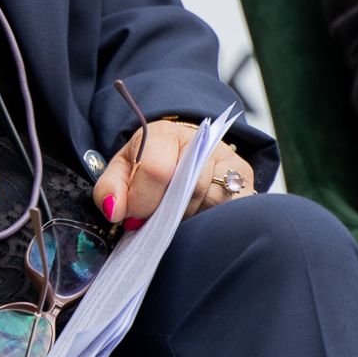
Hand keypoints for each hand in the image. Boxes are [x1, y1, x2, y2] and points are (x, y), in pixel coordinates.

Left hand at [92, 121, 255, 229]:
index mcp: (164, 134)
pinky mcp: (248, 179)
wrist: (184, 151)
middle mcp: (201, 141)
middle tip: (158, 218)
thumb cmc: (150, 162)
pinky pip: (234, 212)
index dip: (143, 201)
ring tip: (180, 216)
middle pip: (187, 192)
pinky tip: (202, 219)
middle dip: (167, 215)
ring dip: (192, 220)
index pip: (157, 170)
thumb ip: (110, 189)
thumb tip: (115, 211)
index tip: (134, 217)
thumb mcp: (122, 170)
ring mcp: (228, 159)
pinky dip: (214, 222)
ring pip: (212, 204)